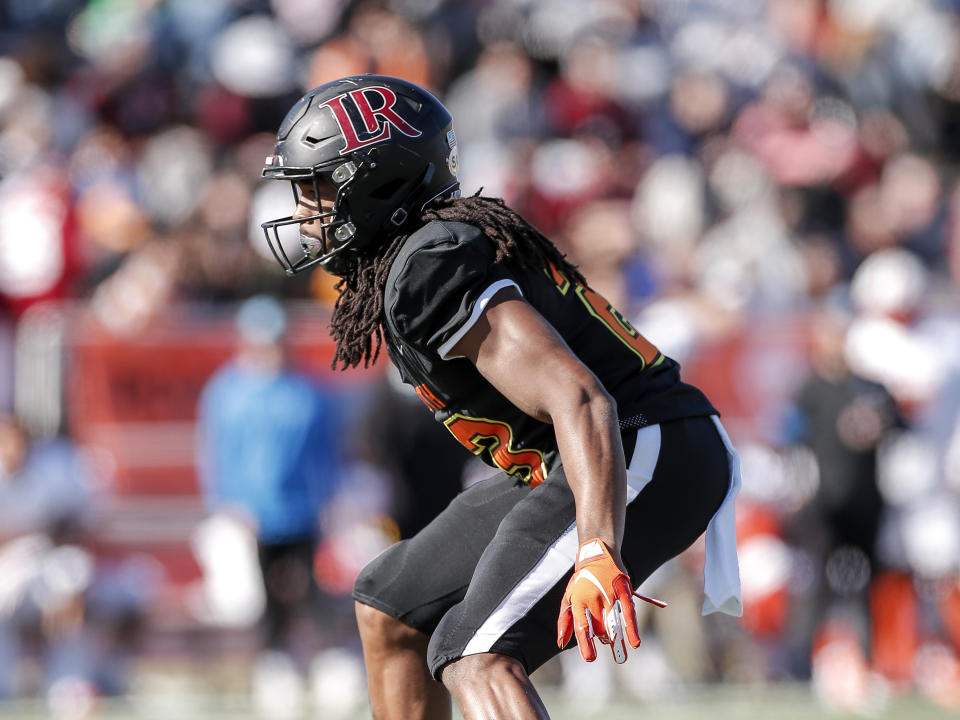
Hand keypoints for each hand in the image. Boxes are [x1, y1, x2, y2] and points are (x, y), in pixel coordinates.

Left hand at [557, 538, 640, 662]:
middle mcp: (592, 597)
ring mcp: (608, 593)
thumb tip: (560, 644)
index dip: (586, 643)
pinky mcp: (622, 590)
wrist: (597, 554)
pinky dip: (631, 628)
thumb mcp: (569, 597)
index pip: (582, 626)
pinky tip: (635, 643)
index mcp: (577, 600)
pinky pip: (628, 612)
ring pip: (613, 622)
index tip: (590, 658)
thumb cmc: (581, 581)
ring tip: (621, 658)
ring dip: (617, 641)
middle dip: (603, 638)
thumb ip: (565, 621)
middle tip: (606, 641)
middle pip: (600, 627)